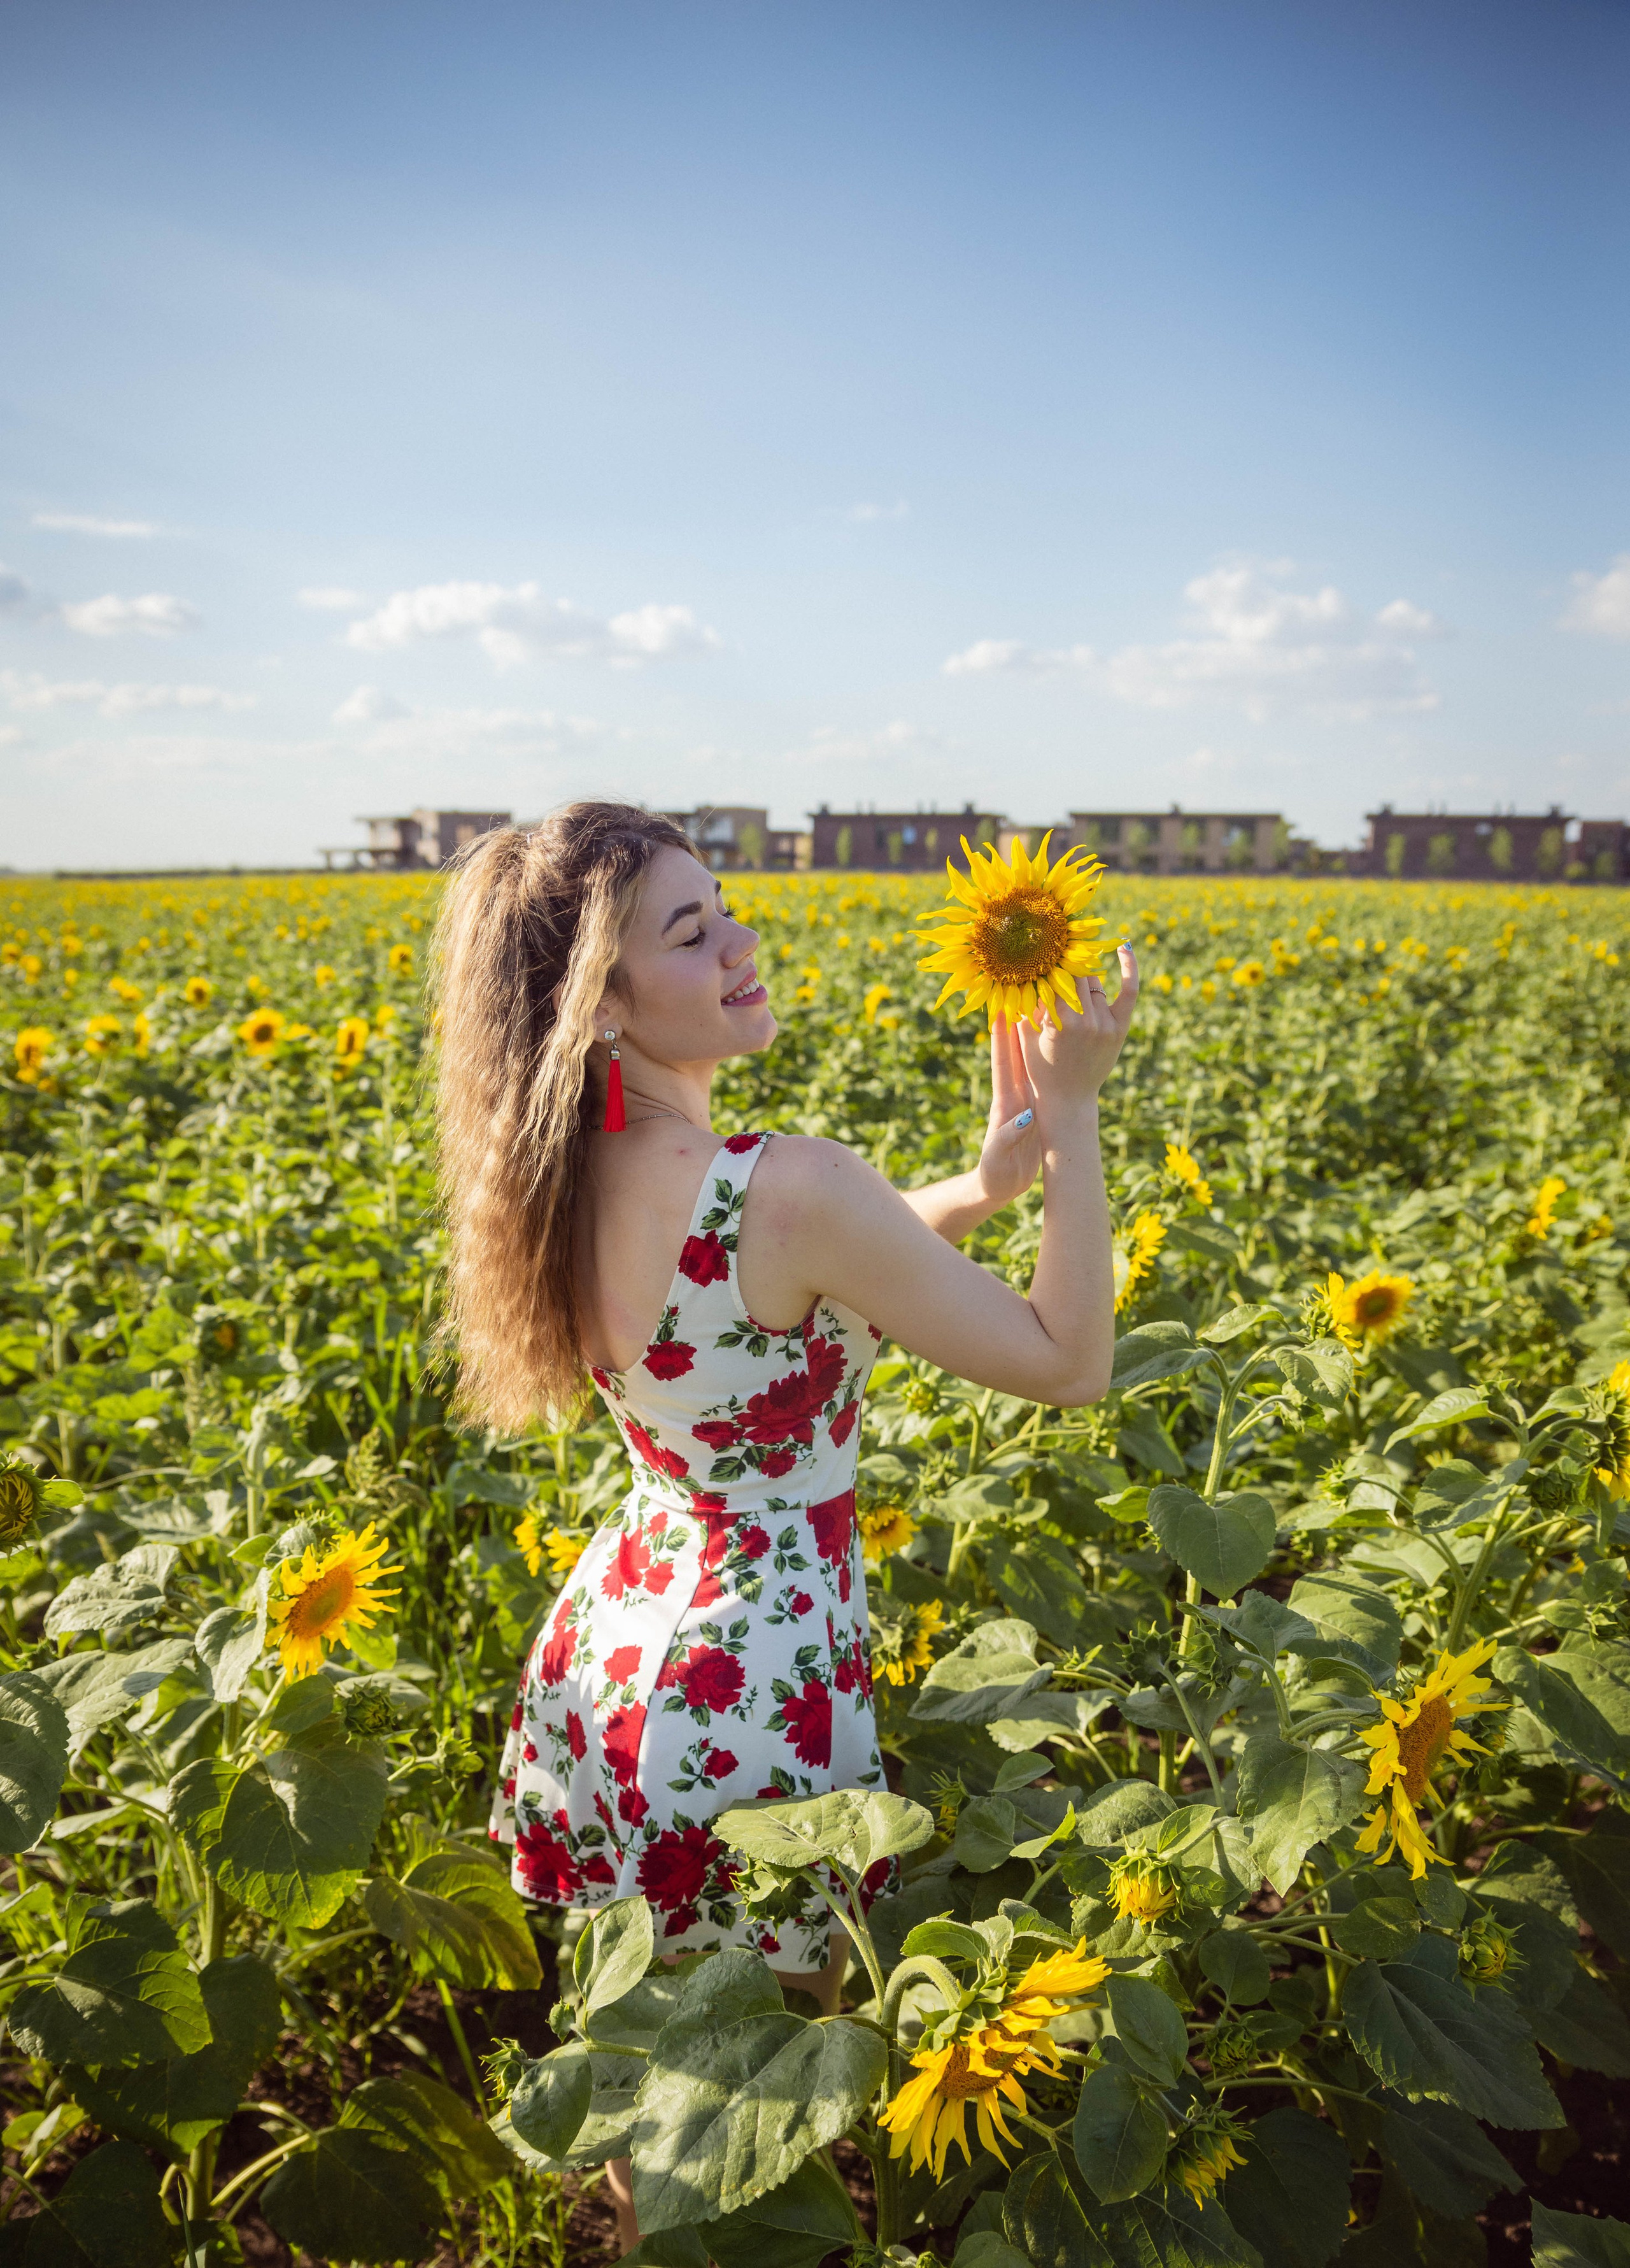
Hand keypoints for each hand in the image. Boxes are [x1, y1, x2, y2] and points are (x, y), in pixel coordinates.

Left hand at [974, 1013, 1043, 1209]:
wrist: (997, 1187)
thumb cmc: (994, 1175)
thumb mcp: (999, 1158)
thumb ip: (1008, 1138)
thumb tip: (1024, 1118)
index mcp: (1005, 1104)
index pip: (1002, 1063)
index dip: (1001, 1035)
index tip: (1002, 1005)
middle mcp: (1013, 1095)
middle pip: (1016, 1051)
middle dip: (1018, 1021)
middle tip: (1023, 990)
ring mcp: (1024, 1099)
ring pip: (1031, 1059)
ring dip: (1036, 1033)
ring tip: (1043, 1005)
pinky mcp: (1035, 1108)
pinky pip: (1043, 1076)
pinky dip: (1049, 1057)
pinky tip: (1058, 1041)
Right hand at [1016, 943, 1139, 1114]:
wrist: (1068, 1098)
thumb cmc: (1041, 1068)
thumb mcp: (1027, 1036)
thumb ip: (1025, 1006)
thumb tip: (1020, 972)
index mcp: (1059, 1022)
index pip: (1054, 979)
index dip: (1047, 965)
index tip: (1040, 953)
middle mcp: (1085, 1021)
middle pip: (1075, 976)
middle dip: (1064, 964)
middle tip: (1056, 951)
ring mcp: (1105, 1024)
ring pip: (1094, 981)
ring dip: (1083, 971)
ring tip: (1073, 958)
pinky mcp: (1119, 1027)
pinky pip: (1129, 990)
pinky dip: (1129, 967)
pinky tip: (1125, 946)